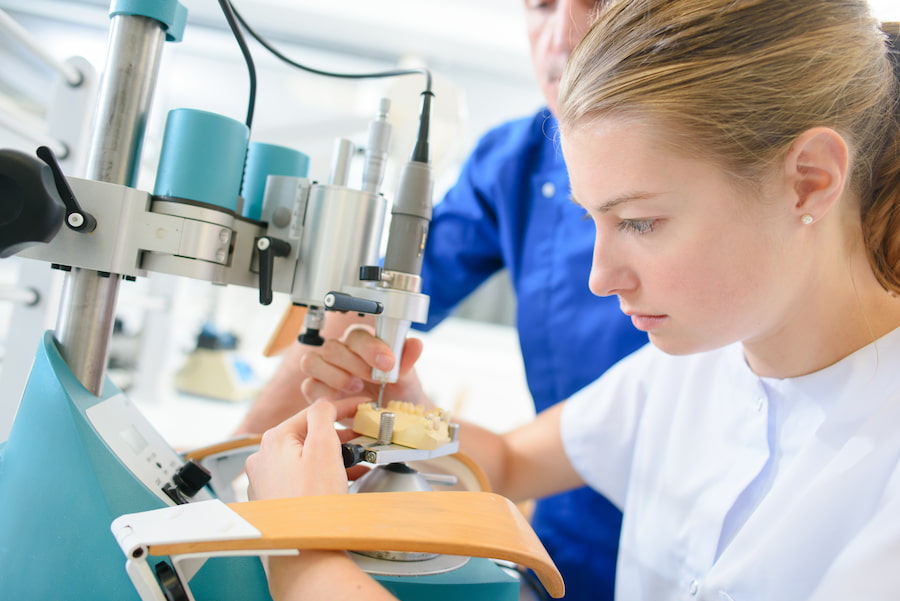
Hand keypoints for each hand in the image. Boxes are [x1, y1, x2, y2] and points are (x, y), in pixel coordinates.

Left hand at [245, 398, 366, 499]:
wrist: (304, 552)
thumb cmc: (313, 505)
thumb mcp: (324, 449)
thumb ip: (323, 417)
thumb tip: (324, 403)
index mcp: (274, 440)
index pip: (312, 412)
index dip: (341, 408)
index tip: (360, 408)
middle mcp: (264, 458)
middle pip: (308, 435)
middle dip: (338, 436)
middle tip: (362, 438)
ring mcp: (266, 481)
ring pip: (304, 457)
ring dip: (331, 457)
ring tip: (356, 462)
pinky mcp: (274, 499)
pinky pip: (299, 477)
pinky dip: (320, 474)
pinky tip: (339, 481)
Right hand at [299, 326, 429, 406]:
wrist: (390, 415)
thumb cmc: (396, 390)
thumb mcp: (407, 377)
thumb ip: (407, 360)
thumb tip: (416, 344)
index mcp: (362, 342)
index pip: (358, 335)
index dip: (371, 348)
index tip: (388, 363)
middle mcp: (340, 352)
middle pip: (332, 347)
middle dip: (354, 365)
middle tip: (374, 379)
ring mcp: (325, 370)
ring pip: (312, 362)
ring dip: (335, 377)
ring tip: (357, 388)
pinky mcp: (316, 390)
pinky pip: (309, 386)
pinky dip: (324, 394)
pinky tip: (343, 401)